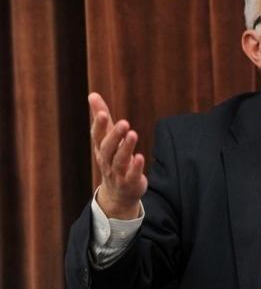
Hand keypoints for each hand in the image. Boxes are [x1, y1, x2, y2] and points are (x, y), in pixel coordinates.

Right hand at [89, 92, 146, 218]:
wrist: (117, 193)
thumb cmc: (112, 159)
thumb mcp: (106, 139)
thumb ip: (102, 118)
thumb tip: (92, 94)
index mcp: (100, 148)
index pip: (97, 136)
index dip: (99, 125)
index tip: (103, 113)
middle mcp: (106, 160)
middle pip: (107, 148)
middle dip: (114, 135)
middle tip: (124, 122)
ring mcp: (117, 173)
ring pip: (119, 160)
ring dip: (126, 147)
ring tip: (133, 134)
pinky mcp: (130, 182)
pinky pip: (131, 175)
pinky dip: (135, 167)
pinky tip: (140, 156)